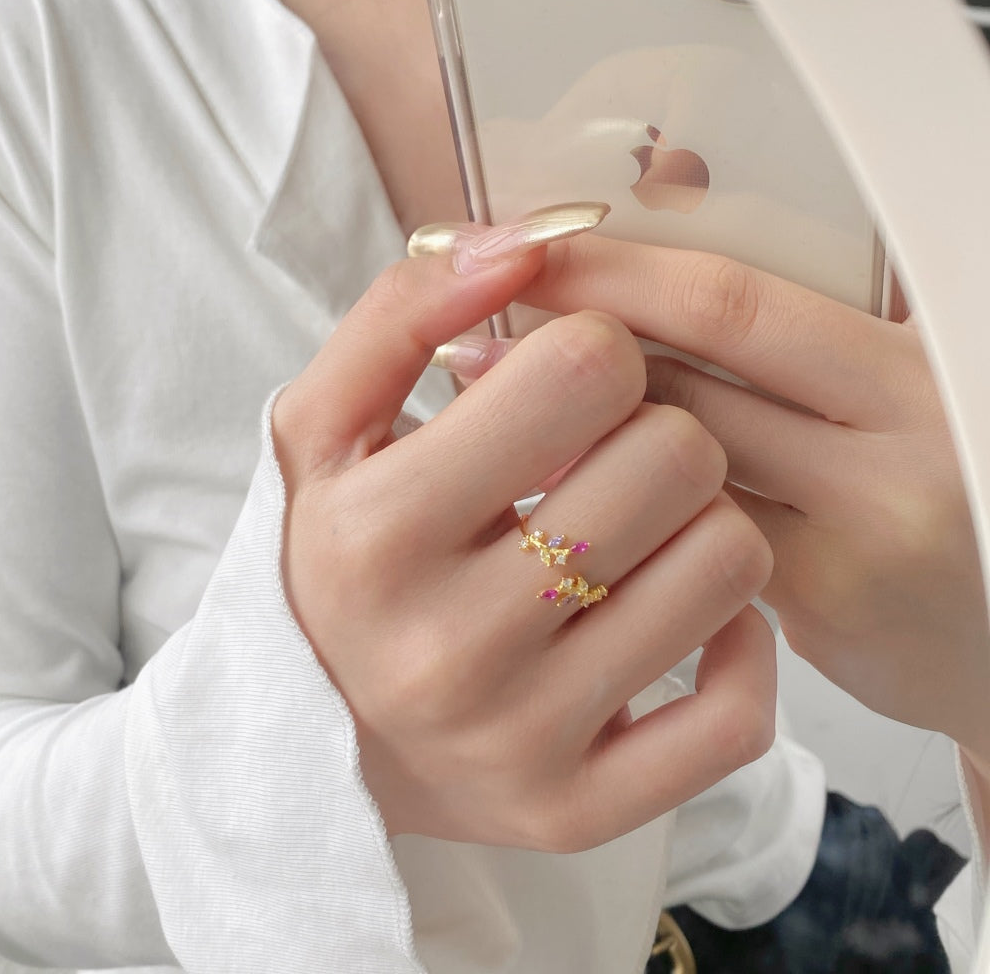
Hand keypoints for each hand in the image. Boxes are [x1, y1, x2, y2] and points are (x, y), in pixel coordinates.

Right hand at [271, 241, 774, 851]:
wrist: (317, 741)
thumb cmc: (333, 564)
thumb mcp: (321, 428)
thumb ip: (401, 313)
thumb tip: (523, 244)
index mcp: (377, 534)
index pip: (582, 371)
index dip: (595, 351)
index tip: (567, 387)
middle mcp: (447, 651)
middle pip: (673, 461)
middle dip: (656, 433)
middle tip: (605, 463)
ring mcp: (522, 744)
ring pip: (726, 565)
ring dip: (701, 524)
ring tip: (635, 536)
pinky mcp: (580, 811)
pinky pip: (739, 713)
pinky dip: (736, 646)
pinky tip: (676, 618)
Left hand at [520, 236, 989, 765]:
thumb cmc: (952, 476)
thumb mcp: (901, 375)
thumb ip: (797, 324)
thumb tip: (666, 226)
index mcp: (911, 372)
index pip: (732, 307)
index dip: (616, 275)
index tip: (531, 255)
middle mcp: (891, 464)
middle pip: (685, 391)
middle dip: (570, 359)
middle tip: (480, 338)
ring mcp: (852, 558)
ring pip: (672, 476)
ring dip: (579, 437)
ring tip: (503, 407)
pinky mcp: (816, 622)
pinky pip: (688, 546)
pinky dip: (623, 506)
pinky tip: (570, 485)